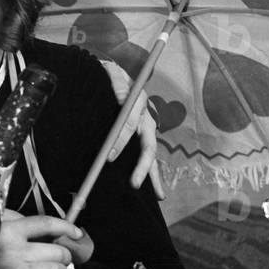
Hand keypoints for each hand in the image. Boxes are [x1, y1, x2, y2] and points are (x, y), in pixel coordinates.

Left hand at [99, 60, 165, 199]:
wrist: (112, 74)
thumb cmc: (110, 75)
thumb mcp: (111, 73)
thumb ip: (116, 83)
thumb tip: (121, 97)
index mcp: (138, 103)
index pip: (131, 125)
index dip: (121, 140)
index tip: (110, 156)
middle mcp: (146, 119)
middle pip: (148, 146)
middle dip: (143, 167)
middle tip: (136, 184)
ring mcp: (146, 130)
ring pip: (151, 155)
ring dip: (154, 175)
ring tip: (159, 196)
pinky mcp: (142, 137)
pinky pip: (146, 156)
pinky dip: (150, 172)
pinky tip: (153, 190)